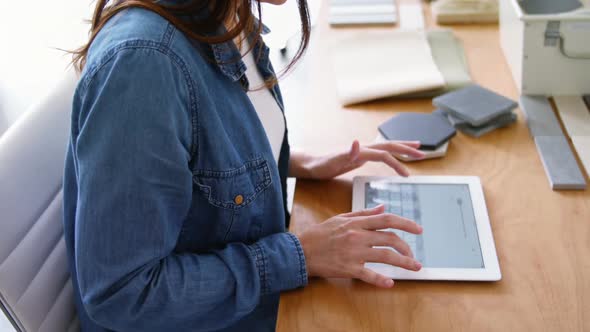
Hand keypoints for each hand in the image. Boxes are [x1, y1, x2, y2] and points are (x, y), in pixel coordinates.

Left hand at [290, 140, 424, 179]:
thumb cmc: (321, 165)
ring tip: (417, 148)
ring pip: (387, 147)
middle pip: (390, 146)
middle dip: (407, 149)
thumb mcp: (332, 161)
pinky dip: (391, 154)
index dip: (397, 163)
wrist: (311, 163)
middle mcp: (363, 148)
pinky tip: (395, 157)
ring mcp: (362, 151)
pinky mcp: (360, 156)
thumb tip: (357, 142)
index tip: (407, 175)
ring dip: (402, 148)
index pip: (384, 154)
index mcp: (360, 151)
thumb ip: (346, 153)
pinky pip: (380, 153)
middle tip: (423, 153)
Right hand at [297, 205, 422, 287]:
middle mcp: (357, 236)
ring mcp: (354, 253)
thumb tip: (383, 207)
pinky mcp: (348, 268)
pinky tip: (390, 283)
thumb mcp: (341, 218)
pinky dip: (381, 280)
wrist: (301, 250)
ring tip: (414, 267)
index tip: (418, 229)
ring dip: (403, 262)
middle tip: (414, 255)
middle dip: (407, 247)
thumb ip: (364, 213)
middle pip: (390, 239)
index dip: (405, 224)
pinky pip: (369, 275)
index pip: (387, 220)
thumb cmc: (320, 234)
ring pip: (385, 256)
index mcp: (356, 223)